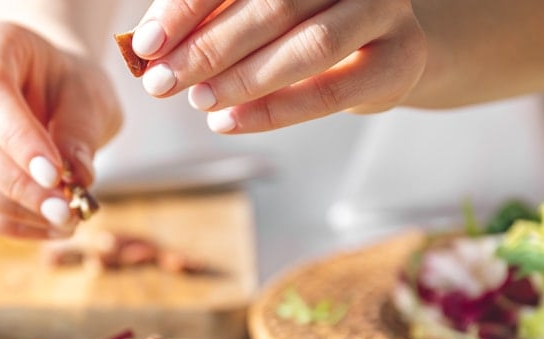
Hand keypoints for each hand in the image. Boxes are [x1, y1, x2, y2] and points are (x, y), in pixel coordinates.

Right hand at [0, 22, 121, 237]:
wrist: (46, 93)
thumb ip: (81, 130)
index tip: (55, 175)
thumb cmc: (66, 87)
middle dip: (17, 184)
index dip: (16, 137)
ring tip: (61, 222)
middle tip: (64, 210)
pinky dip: (4, 224)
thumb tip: (77, 177)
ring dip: (11, 209)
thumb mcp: (88, 95)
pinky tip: (43, 229)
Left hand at [129, 0, 426, 132]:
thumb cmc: (303, 26)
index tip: (144, 44)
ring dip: (243, 78)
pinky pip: (330, 90)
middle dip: (208, 48)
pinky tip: (228, 122)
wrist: (386, 49)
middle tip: (161, 82)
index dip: (186, 8)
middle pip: (273, 4)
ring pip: (308, 45)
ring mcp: (383, 9)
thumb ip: (209, 21)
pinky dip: (274, 111)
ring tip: (197, 100)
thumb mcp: (255, 14)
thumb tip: (149, 48)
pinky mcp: (399, 59)